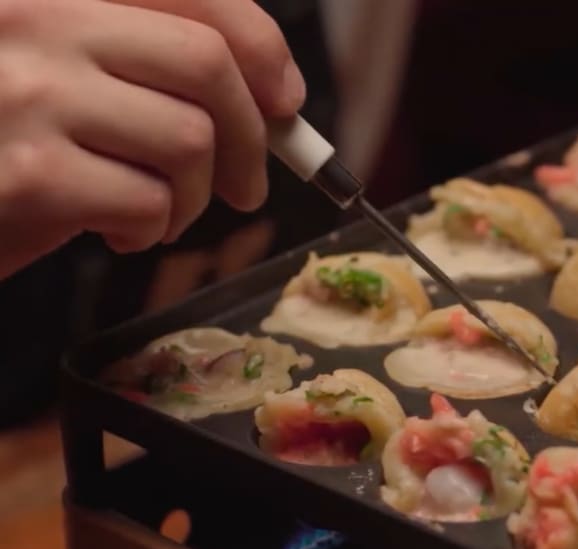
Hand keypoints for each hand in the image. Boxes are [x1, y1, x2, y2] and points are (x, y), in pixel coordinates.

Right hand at [0, 0, 306, 277]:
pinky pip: (148, 202)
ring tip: (155, 213)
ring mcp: (26, 92)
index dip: (258, 42)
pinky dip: (151, 230)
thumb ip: (143, 69)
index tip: (283, 98)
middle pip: (204, 62)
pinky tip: (115, 231)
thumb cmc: (0, 147)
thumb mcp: (58, 79)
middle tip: (246, 186)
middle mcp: (32, 17)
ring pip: (188, 139)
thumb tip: (272, 99)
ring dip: (192, 196)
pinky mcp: (27, 173)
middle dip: (250, 136)